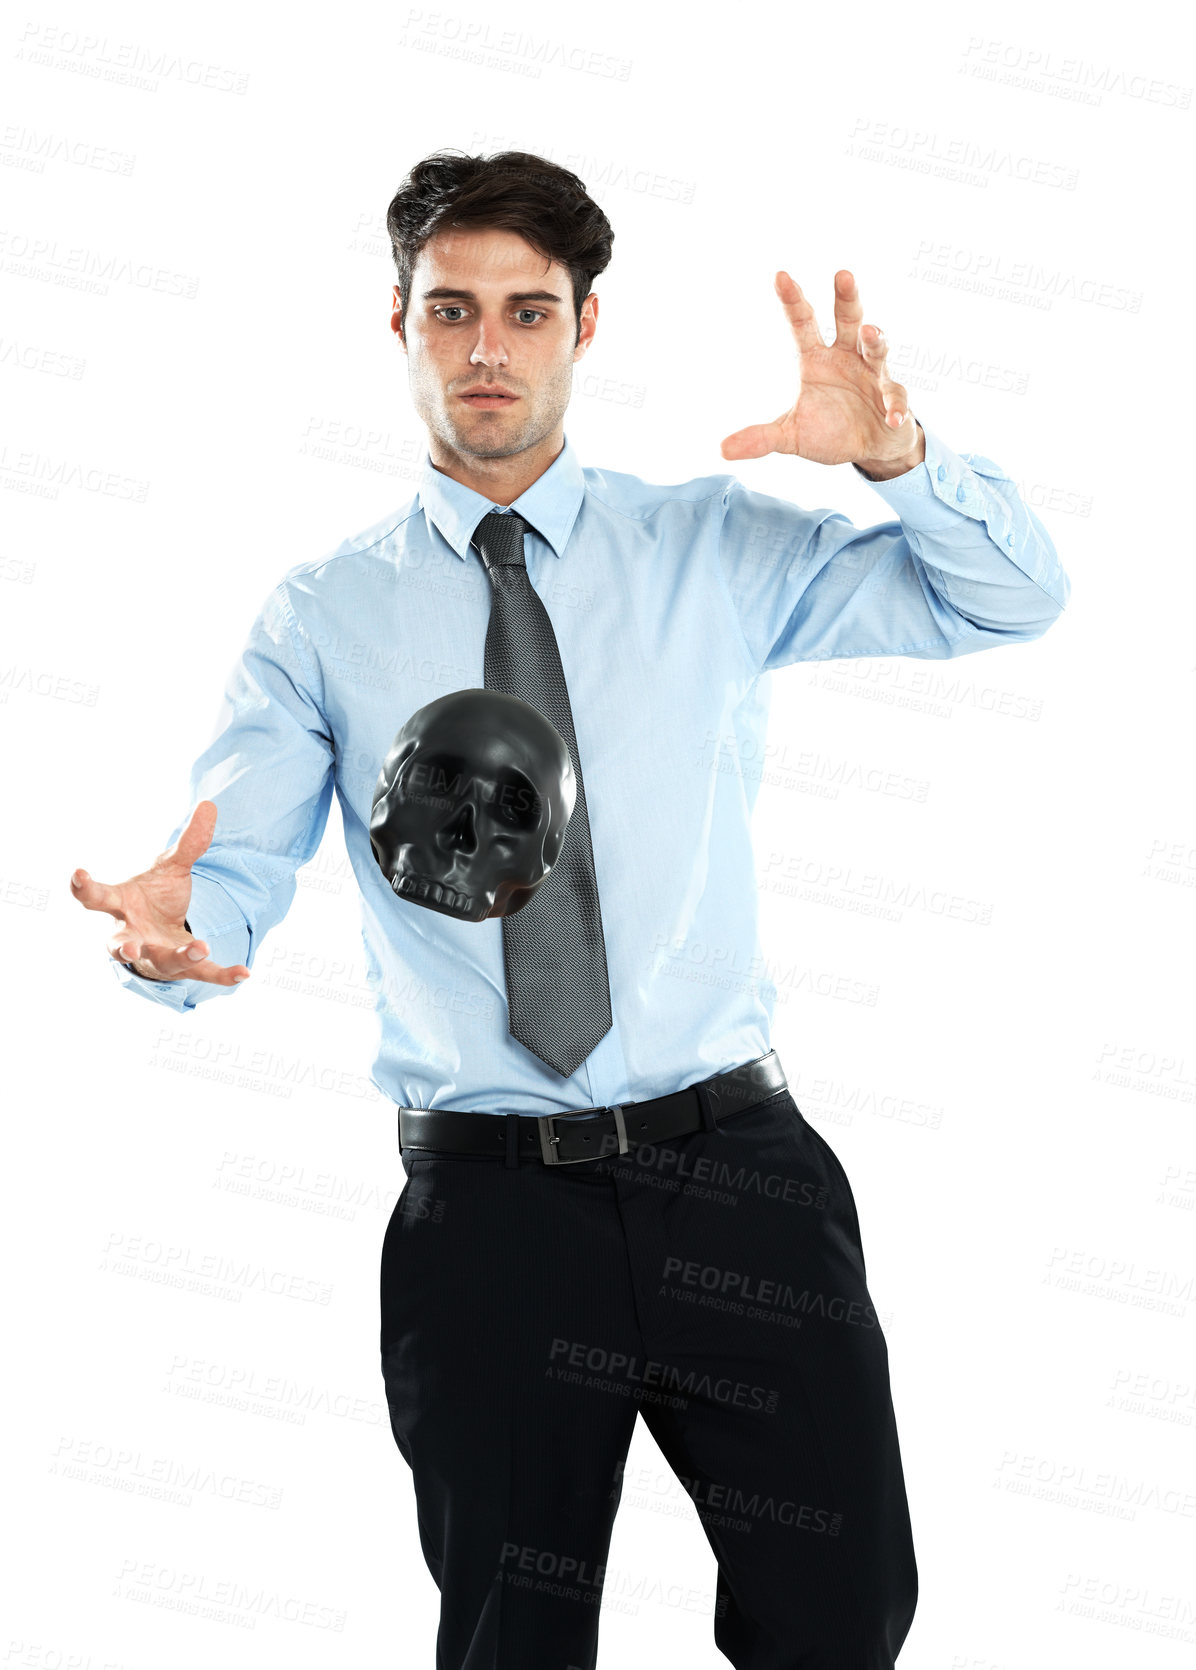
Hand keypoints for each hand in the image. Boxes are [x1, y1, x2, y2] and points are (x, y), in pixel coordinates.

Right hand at [70, 799, 249, 986]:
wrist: (165, 927)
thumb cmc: (156, 896)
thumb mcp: (172, 867)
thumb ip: (189, 843)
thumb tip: (209, 804)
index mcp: (121, 905)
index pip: (96, 897)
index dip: (84, 887)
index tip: (79, 873)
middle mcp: (132, 934)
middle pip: (120, 945)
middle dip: (124, 948)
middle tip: (131, 946)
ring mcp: (155, 954)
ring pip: (163, 962)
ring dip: (180, 956)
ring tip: (201, 947)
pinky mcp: (182, 967)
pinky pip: (202, 974)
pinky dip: (222, 975)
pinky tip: (244, 973)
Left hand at [720, 269, 921, 473]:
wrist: (869, 448)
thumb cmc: (831, 431)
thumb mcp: (791, 436)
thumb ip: (762, 438)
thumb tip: (722, 450)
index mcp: (818, 359)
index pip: (803, 323)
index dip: (793, 301)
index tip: (780, 276)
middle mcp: (847, 357)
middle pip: (848, 320)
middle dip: (846, 298)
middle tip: (842, 275)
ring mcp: (873, 375)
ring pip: (876, 349)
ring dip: (875, 340)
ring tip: (870, 333)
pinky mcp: (893, 398)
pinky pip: (895, 398)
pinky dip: (895, 406)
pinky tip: (891, 416)